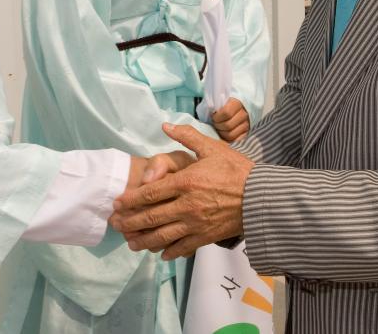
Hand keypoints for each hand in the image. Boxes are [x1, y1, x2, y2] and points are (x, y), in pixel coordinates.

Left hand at [110, 123, 253, 259]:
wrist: (261, 196)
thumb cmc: (237, 169)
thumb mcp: (212, 147)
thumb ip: (187, 136)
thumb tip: (165, 125)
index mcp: (186, 182)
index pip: (151, 193)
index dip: (131, 199)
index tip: (117, 203)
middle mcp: (187, 205)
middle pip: (151, 216)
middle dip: (130, 221)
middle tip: (115, 224)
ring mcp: (196, 223)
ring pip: (162, 236)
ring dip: (143, 240)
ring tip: (130, 243)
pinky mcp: (206, 237)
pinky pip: (183, 247)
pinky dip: (169, 252)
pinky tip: (160, 253)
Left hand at [211, 98, 249, 142]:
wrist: (238, 106)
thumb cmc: (226, 103)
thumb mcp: (221, 100)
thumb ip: (215, 104)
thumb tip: (210, 110)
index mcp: (238, 103)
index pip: (226, 113)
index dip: (217, 117)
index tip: (213, 116)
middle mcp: (244, 114)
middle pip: (228, 125)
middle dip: (217, 125)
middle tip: (215, 123)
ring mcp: (247, 124)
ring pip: (231, 135)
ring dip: (221, 133)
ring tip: (219, 128)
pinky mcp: (246, 133)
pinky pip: (235, 140)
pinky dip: (227, 139)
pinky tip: (224, 133)